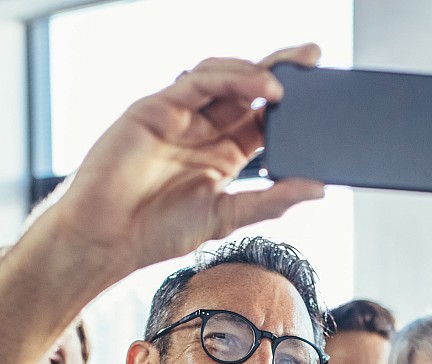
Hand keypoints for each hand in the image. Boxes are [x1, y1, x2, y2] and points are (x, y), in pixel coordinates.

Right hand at [44, 44, 326, 278]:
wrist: (106, 238)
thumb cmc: (157, 232)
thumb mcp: (226, 217)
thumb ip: (271, 201)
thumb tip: (320, 188)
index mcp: (225, 154)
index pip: (266, 120)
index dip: (294, 106)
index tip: (325, 95)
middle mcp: (205, 130)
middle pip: (250, 89)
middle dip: (282, 70)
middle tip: (314, 56)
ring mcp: (180, 115)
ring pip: (224, 77)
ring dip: (256, 73)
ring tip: (285, 84)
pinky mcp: (156, 107)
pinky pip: (196, 81)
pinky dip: (229, 78)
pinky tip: (257, 85)